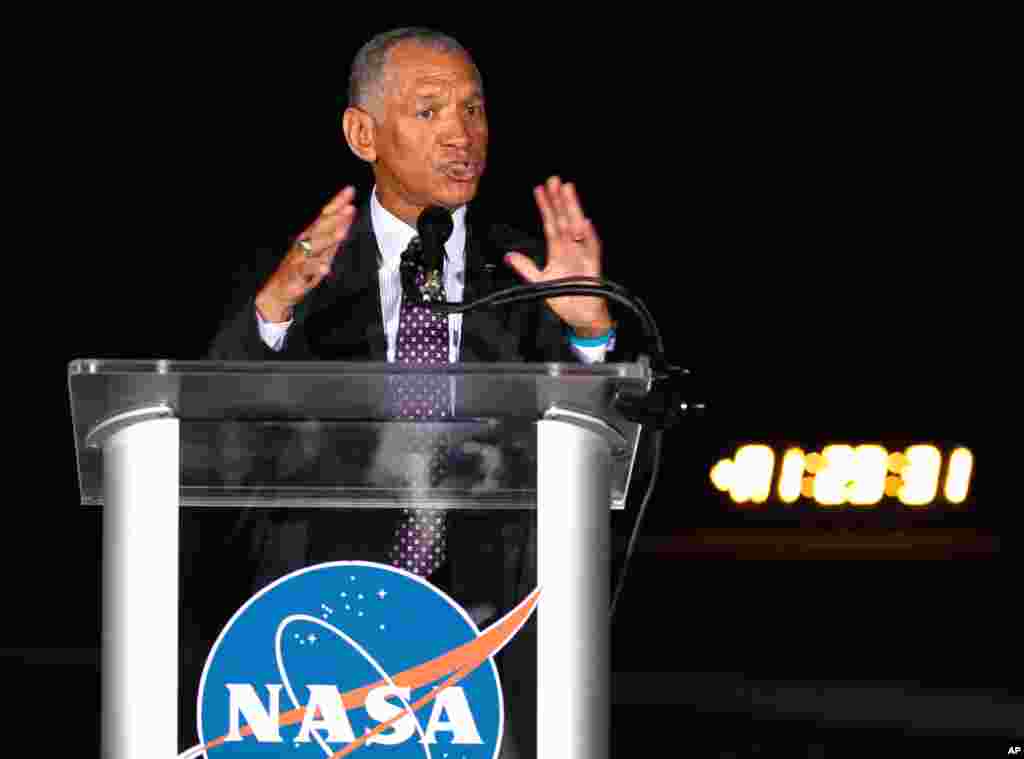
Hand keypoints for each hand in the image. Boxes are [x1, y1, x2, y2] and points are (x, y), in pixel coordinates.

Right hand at [255, 186, 357, 321]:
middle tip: (349, 208)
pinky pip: (304, 271)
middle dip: (335, 218)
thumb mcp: (324, 249)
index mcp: (311, 235)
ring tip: (341, 233)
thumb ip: (336, 232)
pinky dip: (314, 269)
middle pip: (320, 227)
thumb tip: (350, 213)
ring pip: (313, 247)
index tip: (350, 190)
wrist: (280, 290)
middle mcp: (304, 243)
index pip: (325, 215)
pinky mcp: (295, 275)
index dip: (337, 202)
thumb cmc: (304, 267)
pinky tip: (324, 268)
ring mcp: (299, 258)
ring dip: (327, 239)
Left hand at [504, 177, 611, 336]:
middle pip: (563, 219)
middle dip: (559, 200)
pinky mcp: (593, 266)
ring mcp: (582, 254)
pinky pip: (592, 248)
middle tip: (554, 180)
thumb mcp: (540, 282)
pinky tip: (584, 223)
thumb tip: (510, 256)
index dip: (545, 207)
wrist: (581, 316)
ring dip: (572, 210)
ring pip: (577, 227)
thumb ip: (526, 268)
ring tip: (567, 191)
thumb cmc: (565, 298)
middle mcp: (571, 248)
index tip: (540, 190)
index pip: (550, 223)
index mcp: (559, 250)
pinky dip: (589, 236)